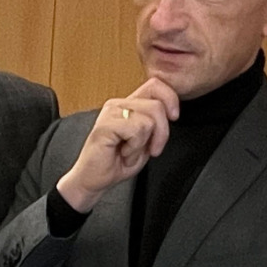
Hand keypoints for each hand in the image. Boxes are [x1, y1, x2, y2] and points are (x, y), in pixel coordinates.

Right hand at [56, 77, 179, 212]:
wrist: (93, 180)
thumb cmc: (116, 162)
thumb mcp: (146, 141)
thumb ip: (156, 123)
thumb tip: (171, 111)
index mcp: (128, 104)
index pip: (156, 85)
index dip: (171, 100)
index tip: (174, 118)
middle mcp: (118, 104)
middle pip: (157, 104)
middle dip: (162, 132)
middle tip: (152, 149)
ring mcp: (111, 112)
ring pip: (149, 119)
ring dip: (144, 143)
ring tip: (130, 152)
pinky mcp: (106, 124)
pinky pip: (137, 130)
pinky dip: (134, 147)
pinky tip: (123, 152)